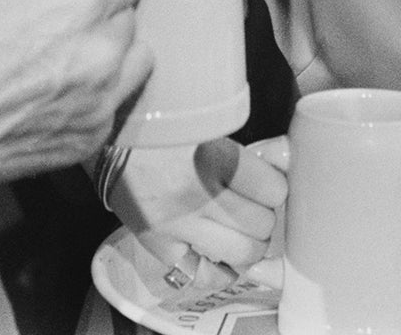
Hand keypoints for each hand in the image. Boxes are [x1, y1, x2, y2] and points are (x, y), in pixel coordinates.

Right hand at [0, 0, 150, 182]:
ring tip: (65, 48)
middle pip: (129, 15)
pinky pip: (113, 102)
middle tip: (60, 9)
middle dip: (101, 5)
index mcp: (77, 7)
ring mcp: (96, 104)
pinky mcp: (86, 141)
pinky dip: (96, 90)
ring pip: (134, 60)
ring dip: (110, 47)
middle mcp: (98, 57)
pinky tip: (57, 84)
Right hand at [110, 139, 286, 293]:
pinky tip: (220, 253)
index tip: (267, 184)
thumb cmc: (165, 128)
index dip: (274, 187)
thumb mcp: (208, 127)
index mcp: (213, 158)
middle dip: (263, 215)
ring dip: (248, 242)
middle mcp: (197, 196)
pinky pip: (206, 274)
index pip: (273, 190)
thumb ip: (246, 151)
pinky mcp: (160, 245)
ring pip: (243, 253)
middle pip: (262, 224)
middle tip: (252, 205)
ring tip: (239, 228)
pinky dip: (221, 268)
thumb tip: (287, 159)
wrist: (113, 138)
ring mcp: (178, 226)